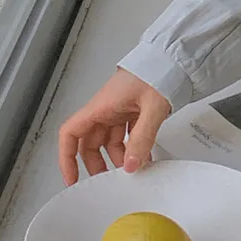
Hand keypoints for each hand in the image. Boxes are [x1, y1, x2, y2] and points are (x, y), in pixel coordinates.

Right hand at [58, 69, 171, 185]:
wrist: (173, 59)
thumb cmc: (158, 72)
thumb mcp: (151, 108)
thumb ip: (142, 138)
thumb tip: (131, 165)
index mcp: (100, 107)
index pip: (70, 134)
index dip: (66, 157)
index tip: (72, 177)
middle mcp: (106, 109)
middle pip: (90, 142)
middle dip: (96, 163)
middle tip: (108, 182)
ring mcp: (119, 110)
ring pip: (110, 141)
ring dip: (118, 157)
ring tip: (131, 171)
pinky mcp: (133, 111)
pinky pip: (127, 135)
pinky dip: (133, 148)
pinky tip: (144, 158)